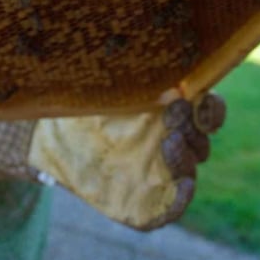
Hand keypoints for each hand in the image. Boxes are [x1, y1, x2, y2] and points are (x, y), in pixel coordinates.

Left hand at [25, 91, 226, 230]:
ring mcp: (157, 173)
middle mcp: (169, 142)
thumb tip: (155, 52)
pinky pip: (171, 207)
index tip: (197, 101)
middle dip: (192, 129)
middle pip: (200, 141)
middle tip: (172, 116)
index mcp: (169, 112)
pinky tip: (183, 186)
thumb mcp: (106, 83)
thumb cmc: (80, 102)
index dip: (211, 110)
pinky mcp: (142, 202)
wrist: (47, 137)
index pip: (208, 113)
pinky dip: (182, 199)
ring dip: (186, 157)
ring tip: (168, 144)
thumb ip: (135, 74)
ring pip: (189, 170)